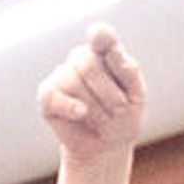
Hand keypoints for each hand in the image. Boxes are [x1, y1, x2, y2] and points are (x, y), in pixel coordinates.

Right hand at [36, 26, 147, 163]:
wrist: (106, 147)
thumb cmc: (123, 118)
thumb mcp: (136, 97)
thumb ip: (128, 72)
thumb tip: (112, 51)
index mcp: (105, 53)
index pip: (101, 37)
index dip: (100, 36)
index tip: (100, 37)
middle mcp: (81, 58)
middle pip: (88, 64)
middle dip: (108, 93)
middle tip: (119, 111)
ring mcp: (62, 75)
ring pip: (73, 82)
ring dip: (95, 107)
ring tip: (104, 120)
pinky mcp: (47, 95)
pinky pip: (52, 96)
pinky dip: (69, 107)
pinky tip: (82, 114)